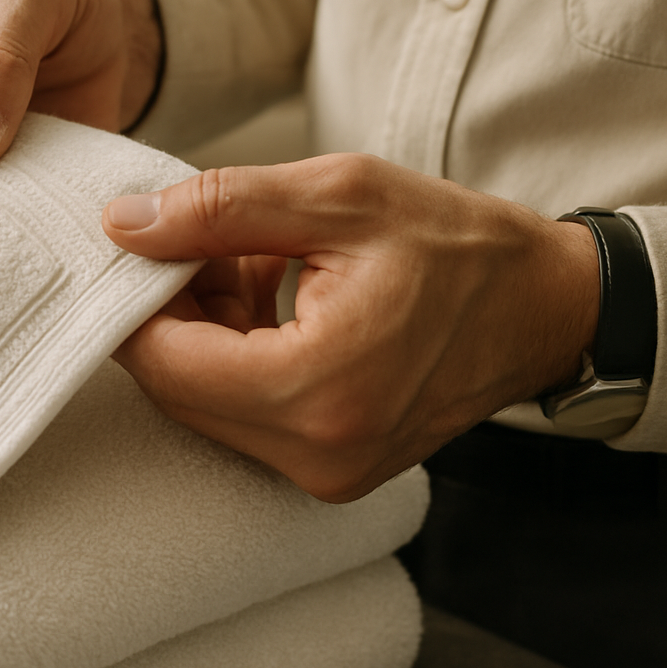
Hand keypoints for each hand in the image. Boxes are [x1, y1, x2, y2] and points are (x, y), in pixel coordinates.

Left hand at [101, 155, 598, 501]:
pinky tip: (266, 289)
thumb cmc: (456, 245)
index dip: (133, 300)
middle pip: (179, 387)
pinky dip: (236, 350)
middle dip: (170, 310)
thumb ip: (220, 208)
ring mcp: (326, 471)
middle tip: (195, 239)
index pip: (168, 362)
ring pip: (206, 400)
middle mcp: (318, 454)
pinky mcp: (331, 465)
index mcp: (321, 390)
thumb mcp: (338, 197)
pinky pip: (245, 411)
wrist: (542, 307)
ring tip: (244, 257)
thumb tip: (124, 224)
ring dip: (205, 326)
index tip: (132, 243)